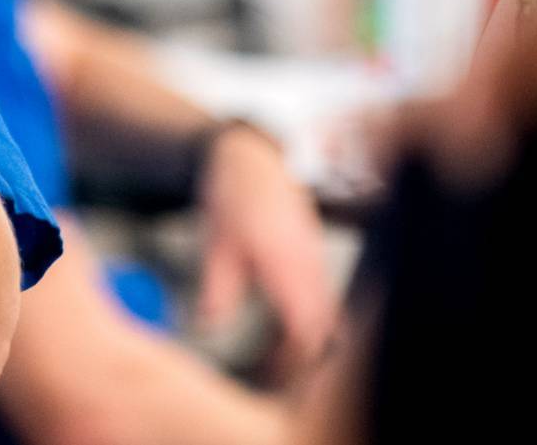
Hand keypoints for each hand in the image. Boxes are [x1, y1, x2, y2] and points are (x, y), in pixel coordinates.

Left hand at [195, 124, 337, 375]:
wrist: (253, 160)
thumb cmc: (233, 199)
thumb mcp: (216, 247)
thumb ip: (216, 292)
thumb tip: (209, 329)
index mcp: (286, 265)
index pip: (306, 329)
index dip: (295, 361)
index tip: (273, 376)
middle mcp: (309, 266)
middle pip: (323, 329)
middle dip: (304, 359)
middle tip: (274, 375)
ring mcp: (317, 260)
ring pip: (327, 315)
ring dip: (308, 340)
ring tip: (277, 359)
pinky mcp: (316, 257)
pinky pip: (324, 299)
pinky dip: (310, 321)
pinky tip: (286, 330)